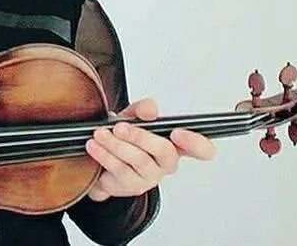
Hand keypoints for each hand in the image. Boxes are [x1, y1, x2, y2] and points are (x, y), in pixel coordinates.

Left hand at [85, 97, 215, 201]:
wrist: (101, 161)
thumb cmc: (124, 137)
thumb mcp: (132, 117)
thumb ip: (141, 110)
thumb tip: (150, 109)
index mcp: (175, 144)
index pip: (201, 149)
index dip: (196, 143)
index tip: (178, 133)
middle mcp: (167, 163)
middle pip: (165, 151)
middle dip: (140, 136)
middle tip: (119, 127)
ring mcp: (151, 177)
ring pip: (139, 161)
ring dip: (116, 145)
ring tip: (100, 134)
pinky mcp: (134, 186)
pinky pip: (121, 170)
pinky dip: (105, 155)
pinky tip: (95, 146)